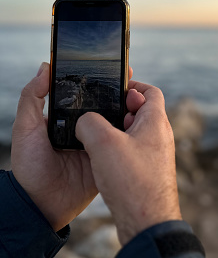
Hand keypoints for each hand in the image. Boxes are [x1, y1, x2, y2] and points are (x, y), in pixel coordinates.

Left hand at [11, 62, 141, 231]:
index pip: (87, 92)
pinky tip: (139, 122)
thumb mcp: (25, 127)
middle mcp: (86, 126)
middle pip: (107, 104)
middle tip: (130, 77)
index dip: (99, 78)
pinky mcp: (108, 158)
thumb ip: (31, 97)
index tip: (112, 64)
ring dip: (128, 110)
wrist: (41, 204)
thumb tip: (45, 67)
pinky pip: (122, 144)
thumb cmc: (29, 166)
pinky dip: (130, 135)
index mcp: (68, 116)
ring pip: (118, 122)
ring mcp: (99, 142)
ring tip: (137, 97)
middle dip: (120, 91)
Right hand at [76, 80, 181, 244]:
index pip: (151, 91)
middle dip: (119, 110)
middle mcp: (160, 137)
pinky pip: (133, 151)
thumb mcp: (104, 143)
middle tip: (101, 115)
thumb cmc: (132, 182)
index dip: (132, 85)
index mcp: (156, 122)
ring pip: (135, 132)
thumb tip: (85, 121)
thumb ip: (90, 122)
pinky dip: (119, 149)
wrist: (147, 223)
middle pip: (141, 111)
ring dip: (117, 131)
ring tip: (98, 138)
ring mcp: (156, 155)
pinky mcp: (149, 172)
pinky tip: (103, 160)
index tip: (114, 89)